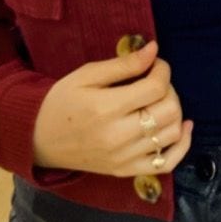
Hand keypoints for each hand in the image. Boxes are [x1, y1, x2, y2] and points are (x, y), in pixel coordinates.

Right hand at [32, 39, 193, 176]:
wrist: (37, 139)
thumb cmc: (60, 102)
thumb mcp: (86, 75)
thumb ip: (123, 65)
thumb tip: (154, 50)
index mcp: (106, 108)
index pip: (156, 87)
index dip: (163, 70)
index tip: (155, 64)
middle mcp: (118, 136)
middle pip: (169, 110)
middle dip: (170, 89)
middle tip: (156, 81)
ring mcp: (124, 158)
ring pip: (172, 134)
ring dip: (175, 112)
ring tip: (160, 101)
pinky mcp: (126, 171)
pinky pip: (166, 163)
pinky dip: (182, 145)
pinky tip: (183, 127)